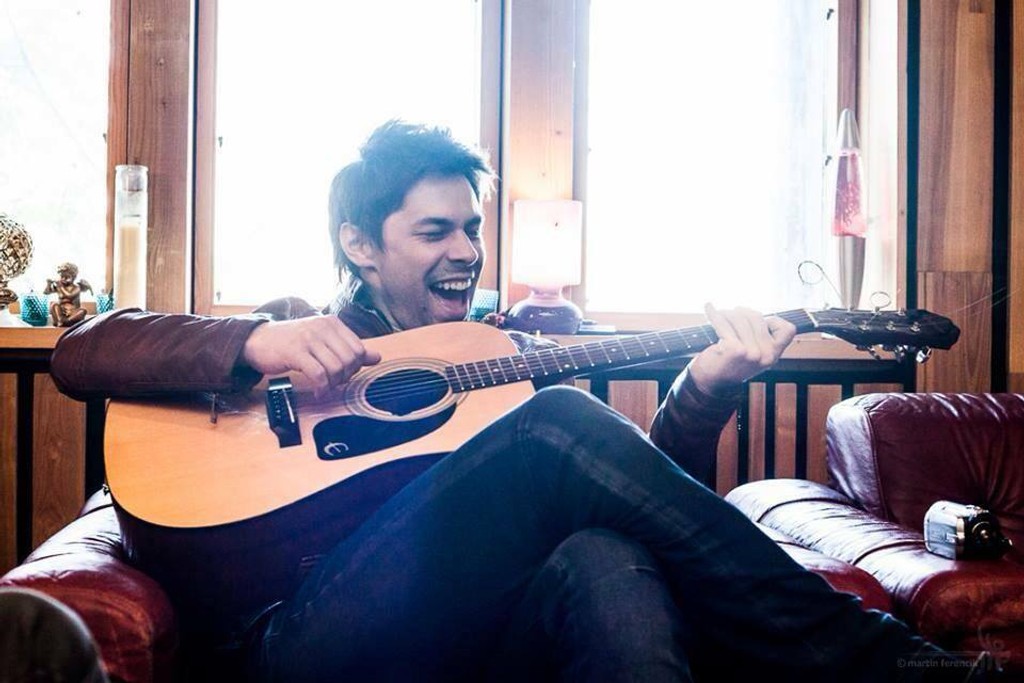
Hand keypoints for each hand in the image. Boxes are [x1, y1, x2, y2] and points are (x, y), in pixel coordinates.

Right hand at [241, 316, 380, 395]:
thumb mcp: (323, 342)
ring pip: (336, 367)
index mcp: (332, 323)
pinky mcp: (295, 352)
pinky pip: (319, 374)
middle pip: (350, 359)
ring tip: (324, 388)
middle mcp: (322, 327)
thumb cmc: (292, 343)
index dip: (355, 368)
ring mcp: (309, 338)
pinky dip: (322, 388)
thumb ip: (349, 348)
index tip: (343, 375)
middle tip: (334, 384)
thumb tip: (377, 357)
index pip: (359, 349)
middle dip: (345, 377)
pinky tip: (318, 392)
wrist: (258, 341)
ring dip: (333, 384)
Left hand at [687, 304, 796, 395]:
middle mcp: (766, 355)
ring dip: (726, 313)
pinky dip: (714, 314)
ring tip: (719, 316)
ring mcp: (751, 352)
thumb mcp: (753, 354)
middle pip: (757, 317)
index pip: (788, 330)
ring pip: (740, 317)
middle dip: (741, 312)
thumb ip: (760, 337)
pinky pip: (723, 323)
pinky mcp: (734, 349)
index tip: (759, 321)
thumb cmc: (728, 364)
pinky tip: (709, 308)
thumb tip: (751, 312)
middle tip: (728, 315)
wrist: (710, 383)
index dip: (774, 321)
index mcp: (773, 355)